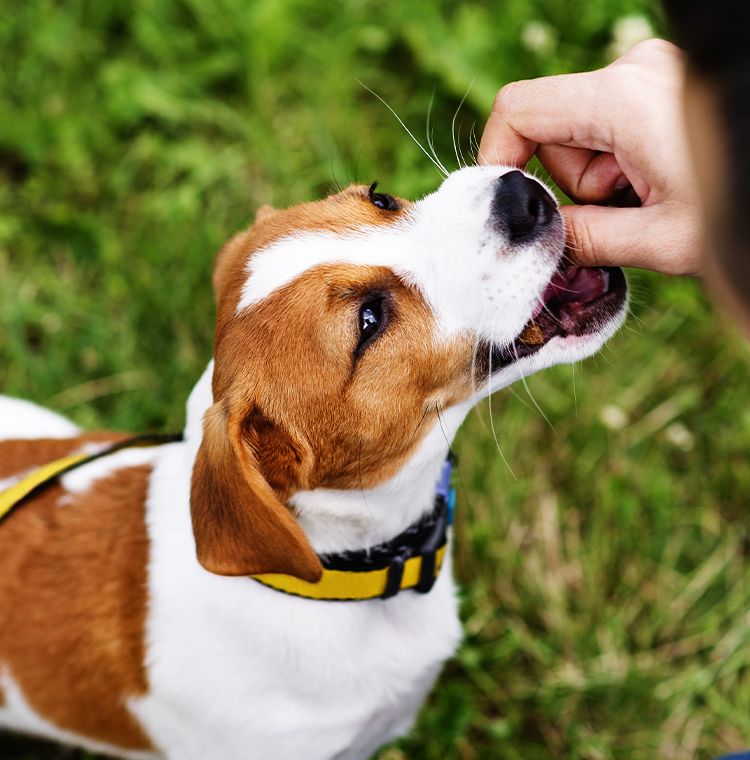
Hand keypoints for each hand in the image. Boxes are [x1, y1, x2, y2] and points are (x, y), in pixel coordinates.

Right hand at [479, 39, 701, 275]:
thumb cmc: (740, 209)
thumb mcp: (656, 239)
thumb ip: (583, 238)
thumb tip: (536, 238)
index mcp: (622, 97)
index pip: (521, 108)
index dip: (497, 155)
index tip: (505, 200)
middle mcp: (634, 70)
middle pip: (555, 130)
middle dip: (574, 181)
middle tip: (625, 210)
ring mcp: (652, 73)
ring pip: (585, 132)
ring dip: (603, 177)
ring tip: (654, 198)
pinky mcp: (663, 85)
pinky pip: (613, 125)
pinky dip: (623, 162)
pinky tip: (662, 182)